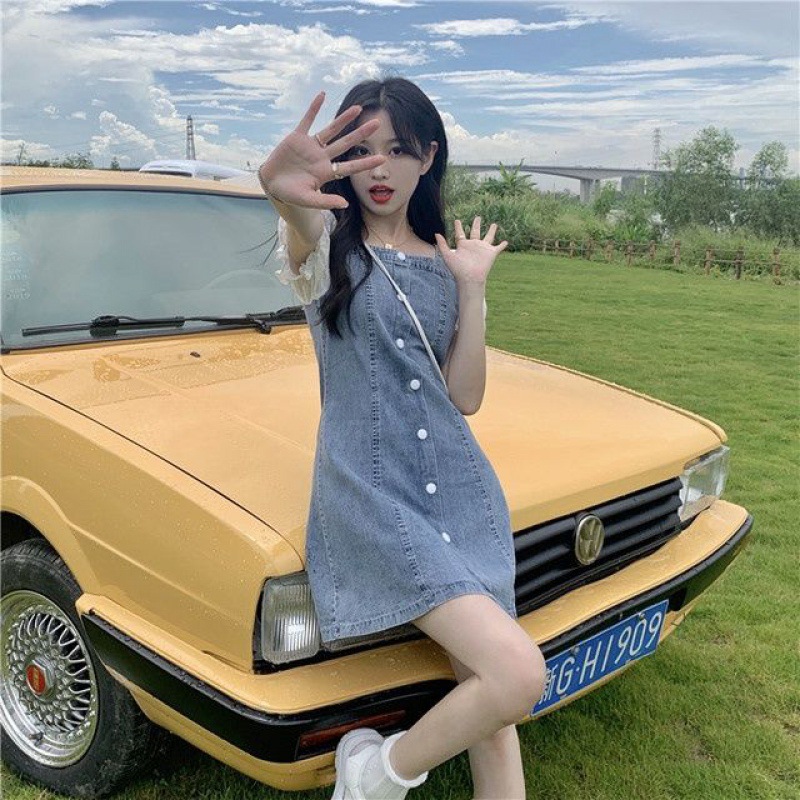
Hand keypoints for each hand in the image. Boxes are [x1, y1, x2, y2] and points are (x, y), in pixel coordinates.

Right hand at [257, 90, 385, 209]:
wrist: (271, 183)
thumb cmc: (291, 193)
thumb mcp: (308, 200)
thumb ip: (325, 201)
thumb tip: (344, 205)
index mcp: (326, 172)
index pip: (350, 167)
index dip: (366, 162)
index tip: (382, 158)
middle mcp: (322, 157)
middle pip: (346, 143)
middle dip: (361, 134)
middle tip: (378, 124)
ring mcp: (311, 146)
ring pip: (331, 130)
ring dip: (344, 119)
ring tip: (358, 108)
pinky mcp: (297, 137)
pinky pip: (307, 120)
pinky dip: (314, 108)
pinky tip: (322, 95)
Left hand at [434, 217, 507, 284]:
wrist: (470, 278)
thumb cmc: (458, 269)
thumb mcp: (447, 255)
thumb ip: (442, 245)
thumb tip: (436, 233)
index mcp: (463, 245)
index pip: (460, 233)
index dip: (458, 227)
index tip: (457, 220)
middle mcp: (473, 245)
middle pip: (475, 232)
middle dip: (476, 224)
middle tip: (478, 217)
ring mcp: (483, 249)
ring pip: (488, 236)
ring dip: (492, 231)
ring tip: (494, 224)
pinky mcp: (491, 253)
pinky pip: (498, 248)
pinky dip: (503, 245)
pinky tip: (506, 242)